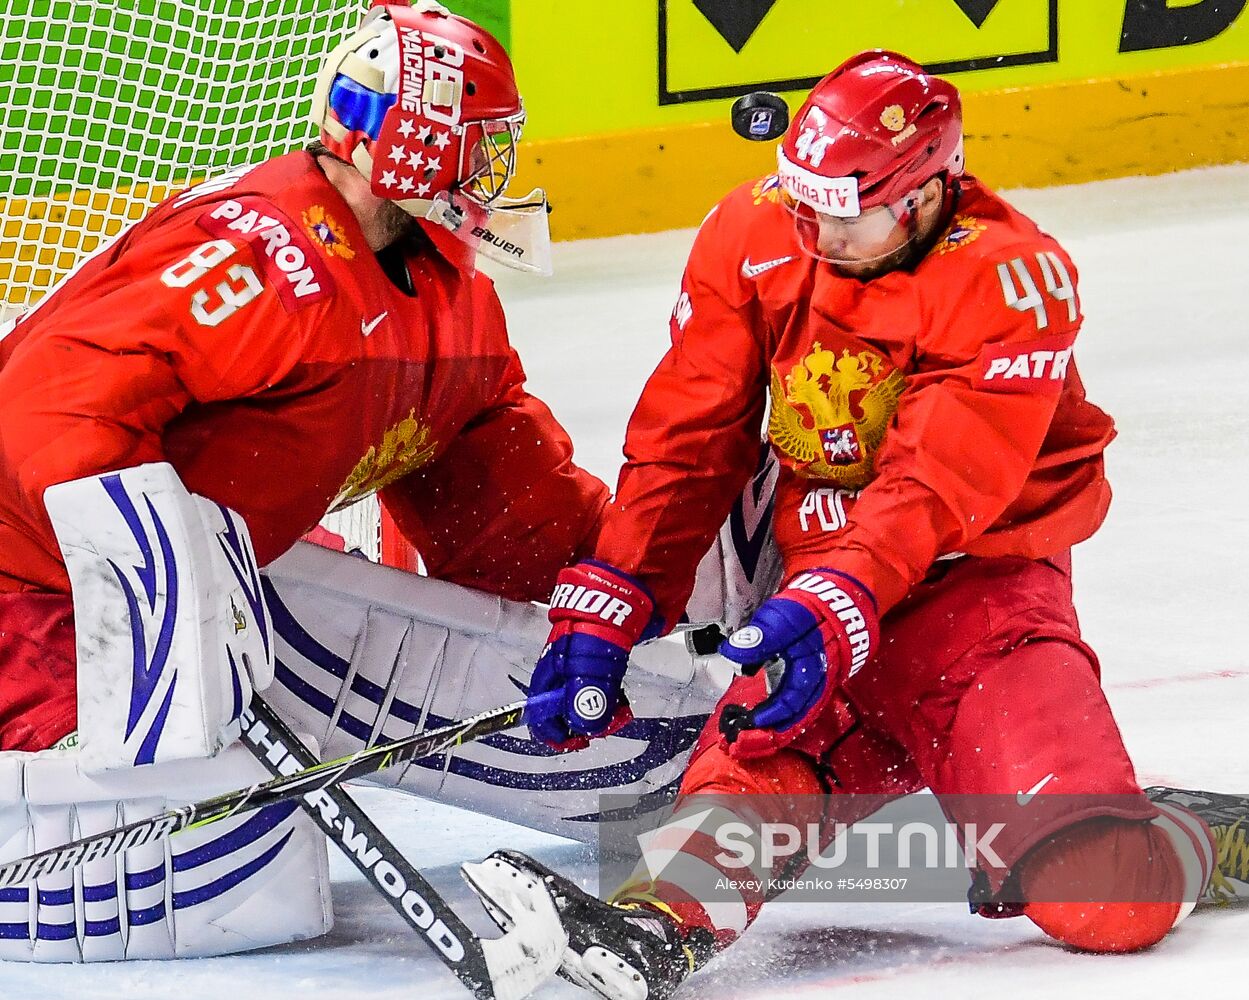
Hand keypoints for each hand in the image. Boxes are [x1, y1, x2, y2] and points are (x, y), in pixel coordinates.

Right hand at [527, 560, 655, 750]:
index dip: (555, 732)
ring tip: (620, 711)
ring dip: (601, 711)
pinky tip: (623, 696)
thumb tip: (586, 725)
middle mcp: (562, 667)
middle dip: (584, 723)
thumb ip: (588, 695)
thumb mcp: (592, 662)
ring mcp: (583, 660)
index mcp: (550, 668)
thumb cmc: (601, 619)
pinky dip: (611, 696)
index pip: (540, 711)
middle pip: (564, 708)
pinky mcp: (603, 654)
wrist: (626, 584)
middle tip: (608, 724)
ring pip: (585, 698)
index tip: (579, 742)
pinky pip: (602, 685)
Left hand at [716, 569, 877, 758]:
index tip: (746, 724)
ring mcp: (817, 687)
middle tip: (739, 747)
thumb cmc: (809, 610)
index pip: (790, 704)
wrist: (837, 603)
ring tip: (747, 745)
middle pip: (794, 722)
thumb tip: (731, 652)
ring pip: (797, 720)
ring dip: (772, 734)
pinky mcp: (812, 686)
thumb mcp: (782, 619)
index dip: (768, 718)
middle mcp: (818, 685)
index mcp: (811, 671)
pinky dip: (780, 723)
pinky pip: (798, 712)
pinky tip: (764, 728)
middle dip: (767, 738)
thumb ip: (760, 637)